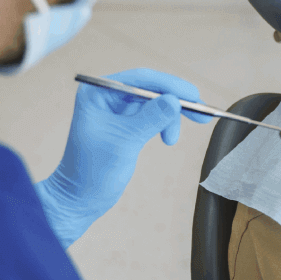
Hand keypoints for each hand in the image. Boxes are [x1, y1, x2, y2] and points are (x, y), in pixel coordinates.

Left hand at [34, 68, 211, 247]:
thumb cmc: (91, 172)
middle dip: (175, 100)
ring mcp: (117, 110)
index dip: (169, 85)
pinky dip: (164, 124)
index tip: (193, 96)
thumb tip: (175, 100)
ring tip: (172, 139)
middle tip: (200, 112)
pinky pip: (152, 115)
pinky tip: (168, 138)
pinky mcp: (126, 124)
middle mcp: (107, 96)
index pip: (139, 79)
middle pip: (150, 88)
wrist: (80, 200)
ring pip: (155, 102)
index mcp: (97, 93)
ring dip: (171, 117)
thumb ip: (150, 118)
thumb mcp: (124, 142)